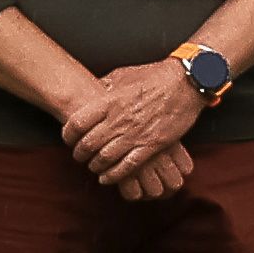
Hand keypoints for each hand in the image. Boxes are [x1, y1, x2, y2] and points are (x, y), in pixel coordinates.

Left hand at [59, 59, 204, 191]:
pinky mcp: (152, 145)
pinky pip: (128, 166)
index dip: (68, 135)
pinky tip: (108, 177)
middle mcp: (119, 120)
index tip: (69, 139)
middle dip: (79, 154)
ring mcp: (136, 134)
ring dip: (95, 166)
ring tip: (94, 167)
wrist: (186, 82)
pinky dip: (115, 175)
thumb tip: (92, 90)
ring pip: (105, 158)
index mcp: (108, 102)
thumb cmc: (154, 76)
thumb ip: (105, 86)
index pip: (76, 124)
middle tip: (79, 156)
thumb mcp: (123, 75)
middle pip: (88, 144)